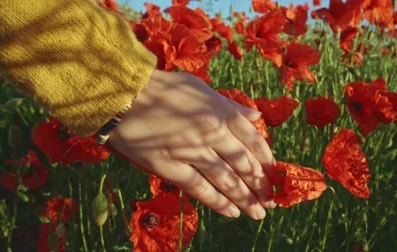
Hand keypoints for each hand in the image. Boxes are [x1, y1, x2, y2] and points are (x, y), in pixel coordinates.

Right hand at [108, 70, 275, 219]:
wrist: (123, 95)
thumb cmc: (162, 87)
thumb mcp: (200, 88)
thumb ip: (230, 105)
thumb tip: (256, 117)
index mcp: (221, 112)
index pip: (252, 139)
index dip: (265, 159)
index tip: (273, 173)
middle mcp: (212, 133)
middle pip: (243, 164)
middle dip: (260, 185)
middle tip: (270, 201)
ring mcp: (192, 151)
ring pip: (226, 180)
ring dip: (245, 199)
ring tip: (258, 213)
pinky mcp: (171, 167)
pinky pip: (200, 188)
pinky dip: (218, 202)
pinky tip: (232, 212)